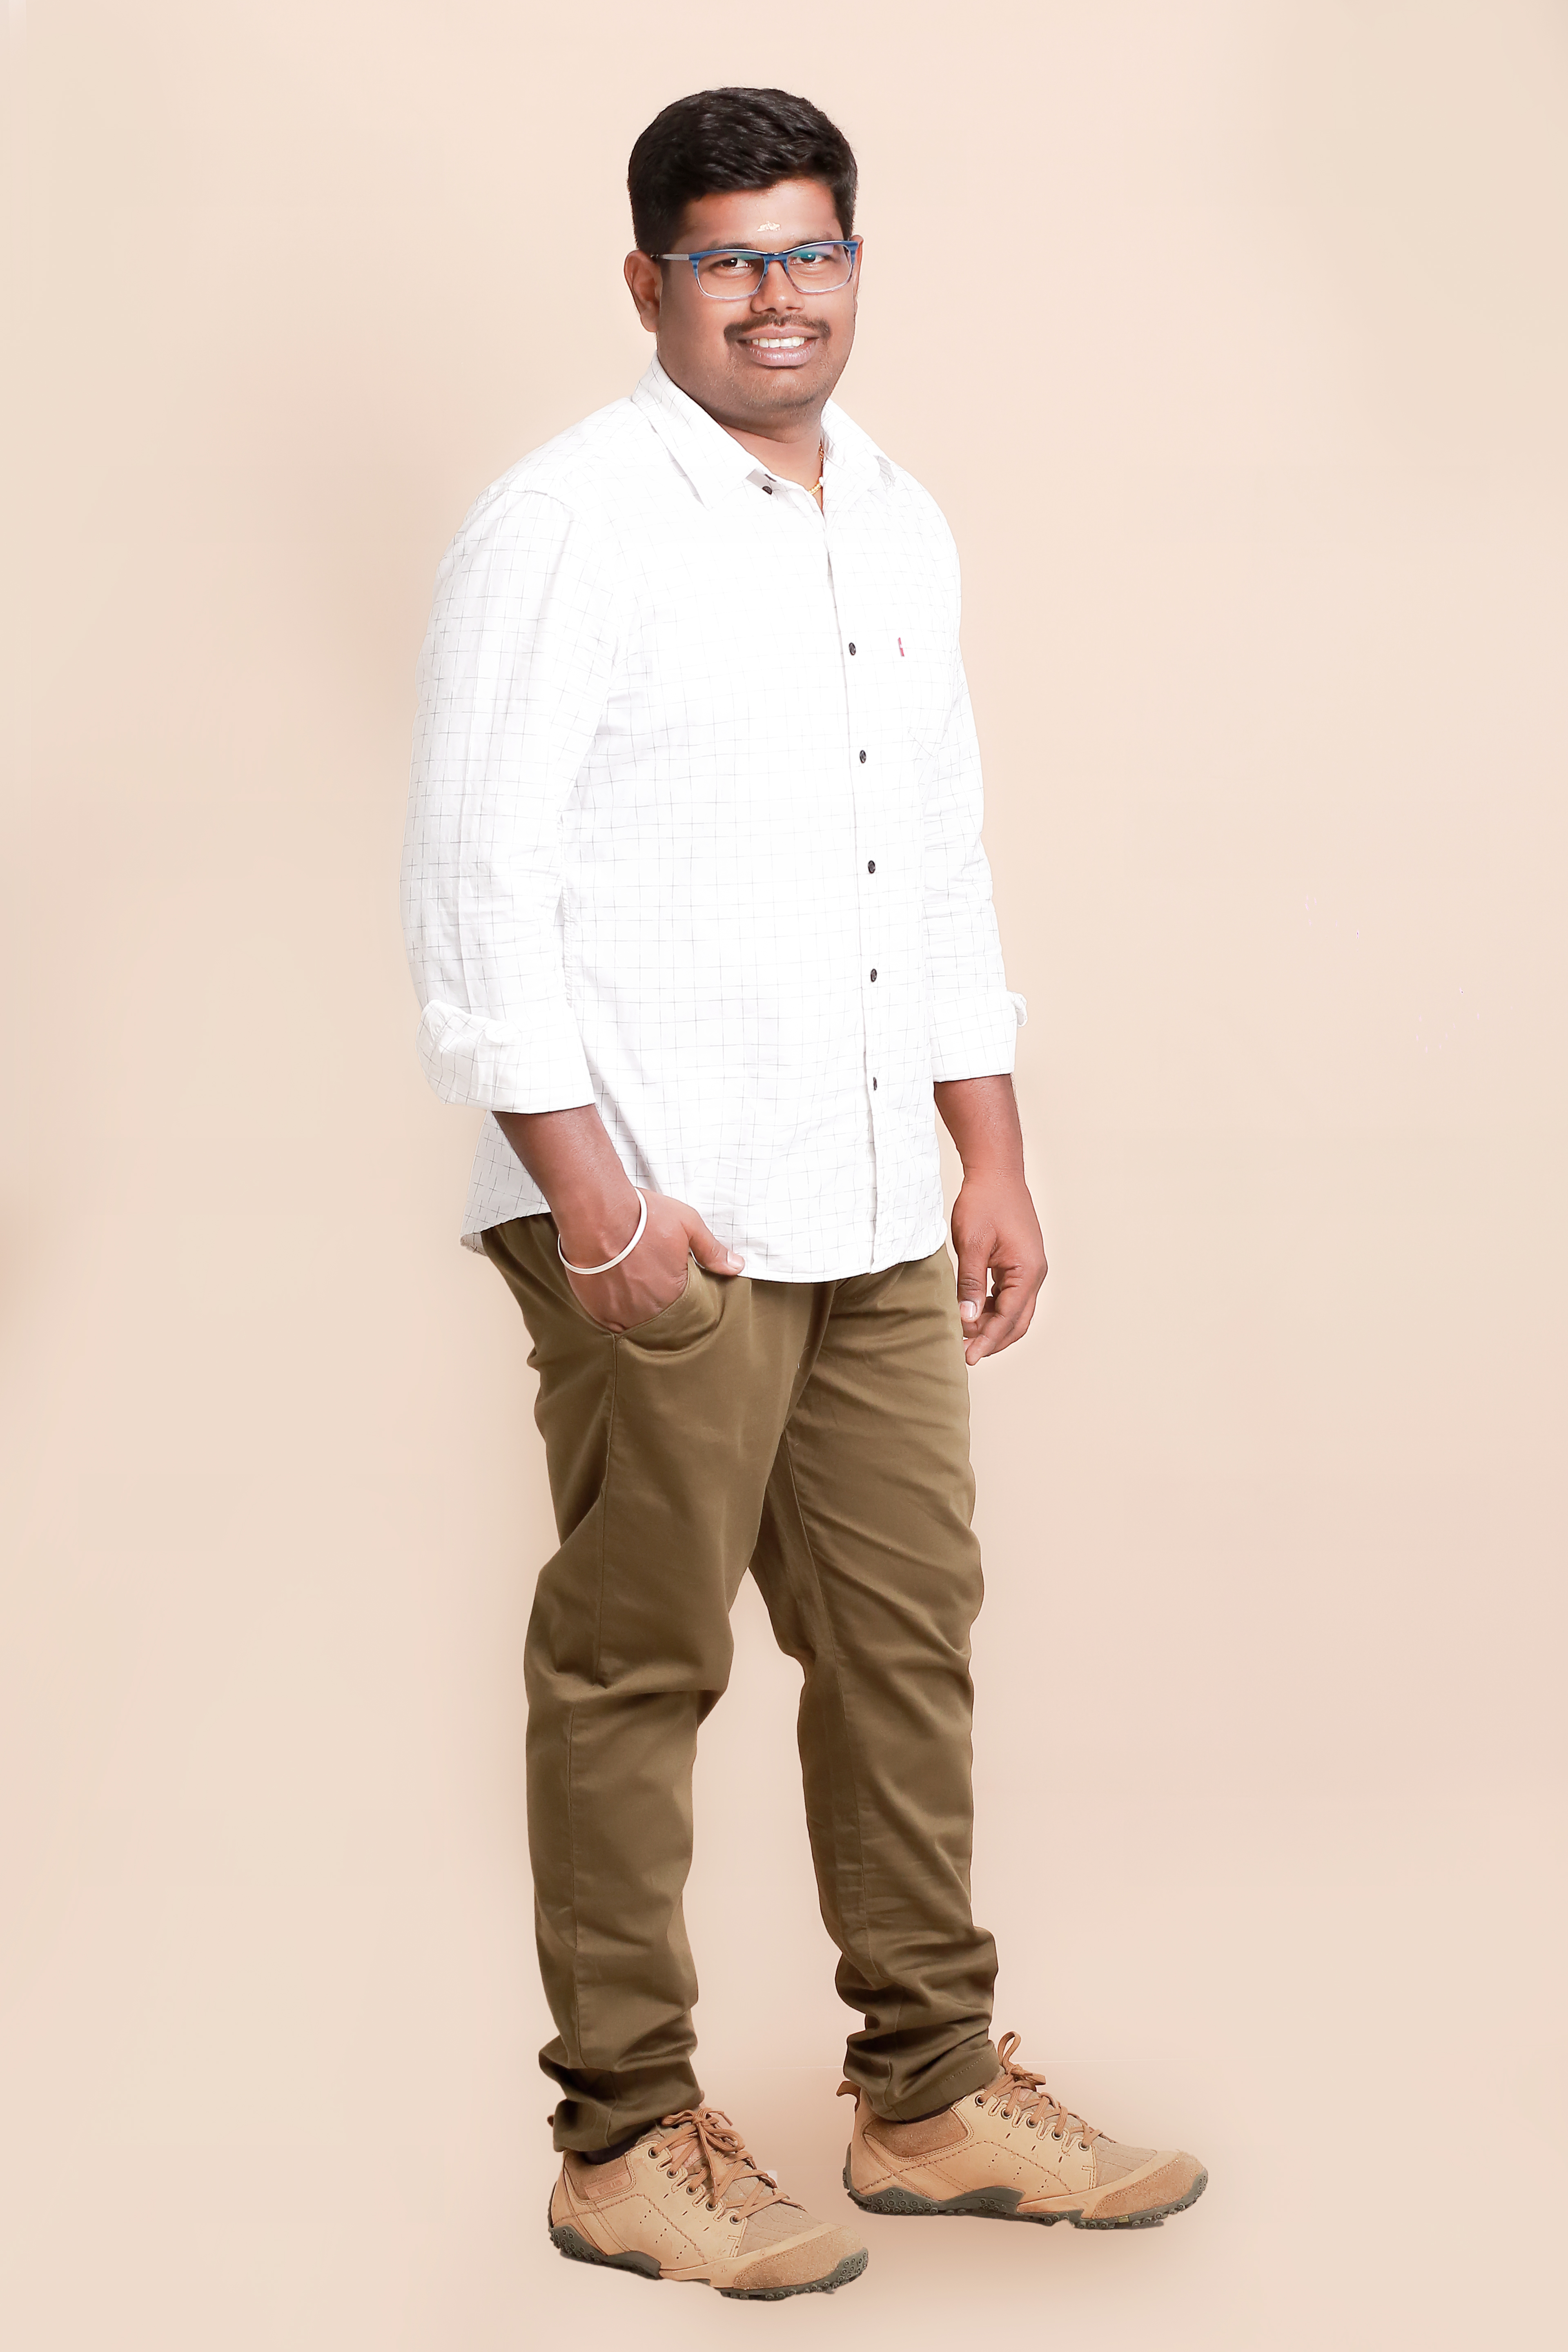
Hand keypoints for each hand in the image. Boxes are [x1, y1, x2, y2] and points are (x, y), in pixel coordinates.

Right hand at [561, 1190, 743, 1331]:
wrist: (596, 1214)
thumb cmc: (643, 1216)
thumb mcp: (687, 1225)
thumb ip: (711, 1250)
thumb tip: (737, 1267)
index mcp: (676, 1294)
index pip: (686, 1305)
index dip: (678, 1289)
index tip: (668, 1274)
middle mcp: (651, 1311)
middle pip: (660, 1314)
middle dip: (657, 1299)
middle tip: (646, 1274)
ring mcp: (623, 1315)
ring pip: (636, 1320)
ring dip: (637, 1307)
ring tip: (630, 1282)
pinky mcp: (599, 1313)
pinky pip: (613, 1322)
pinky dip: (616, 1309)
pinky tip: (614, 1290)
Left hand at [950, 1172, 1046, 1364]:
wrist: (996, 1172)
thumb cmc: (984, 1202)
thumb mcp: (971, 1243)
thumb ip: (970, 1282)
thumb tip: (968, 1317)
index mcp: (1028, 1270)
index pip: (1009, 1317)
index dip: (988, 1340)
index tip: (968, 1357)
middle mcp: (1035, 1273)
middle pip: (1018, 1321)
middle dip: (993, 1340)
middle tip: (966, 1354)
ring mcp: (1029, 1269)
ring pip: (1015, 1311)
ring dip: (993, 1326)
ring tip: (965, 1337)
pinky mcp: (1020, 1263)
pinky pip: (1010, 1296)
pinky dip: (994, 1310)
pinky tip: (973, 1314)